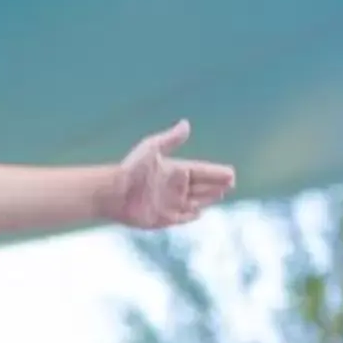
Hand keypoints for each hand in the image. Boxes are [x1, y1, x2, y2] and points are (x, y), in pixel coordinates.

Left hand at [107, 121, 234, 227]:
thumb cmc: (131, 169)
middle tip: (231, 183)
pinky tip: (200, 212)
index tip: (231, 173)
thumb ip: (170, 139)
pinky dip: (191, 216)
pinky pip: (181, 218)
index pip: (201, 171)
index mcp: (174, 170)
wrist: (112, 192)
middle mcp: (173, 187)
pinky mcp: (162, 218)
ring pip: (195, 201)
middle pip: (201, 186)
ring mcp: (169, 203)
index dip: (215, 172)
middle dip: (216, 185)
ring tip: (221, 194)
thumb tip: (186, 123)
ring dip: (208, 198)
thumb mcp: (151, 149)